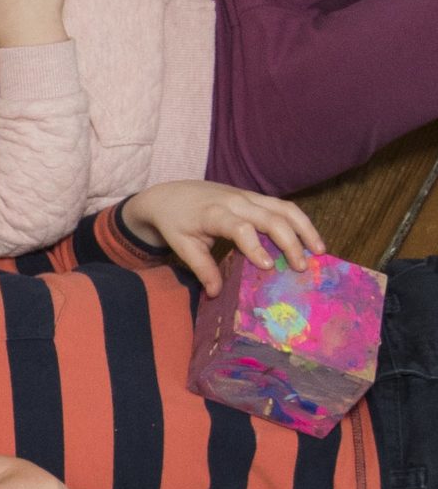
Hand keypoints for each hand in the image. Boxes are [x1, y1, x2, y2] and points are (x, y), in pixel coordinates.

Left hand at [122, 179, 320, 287]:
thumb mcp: (182, 246)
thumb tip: (216, 294)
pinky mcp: (255, 197)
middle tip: (302, 267)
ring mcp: (248, 196)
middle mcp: (236, 202)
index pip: (239, 228)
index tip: (267, 267)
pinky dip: (299, 222)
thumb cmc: (175, 223)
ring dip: (304, 228)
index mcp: (214, 214)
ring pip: (284, 208)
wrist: (170, 195)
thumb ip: (201, 268)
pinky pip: (283, 206)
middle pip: (271, 217)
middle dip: (290, 242)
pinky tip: (310, 240)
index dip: (254, 246)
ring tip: (319, 251)